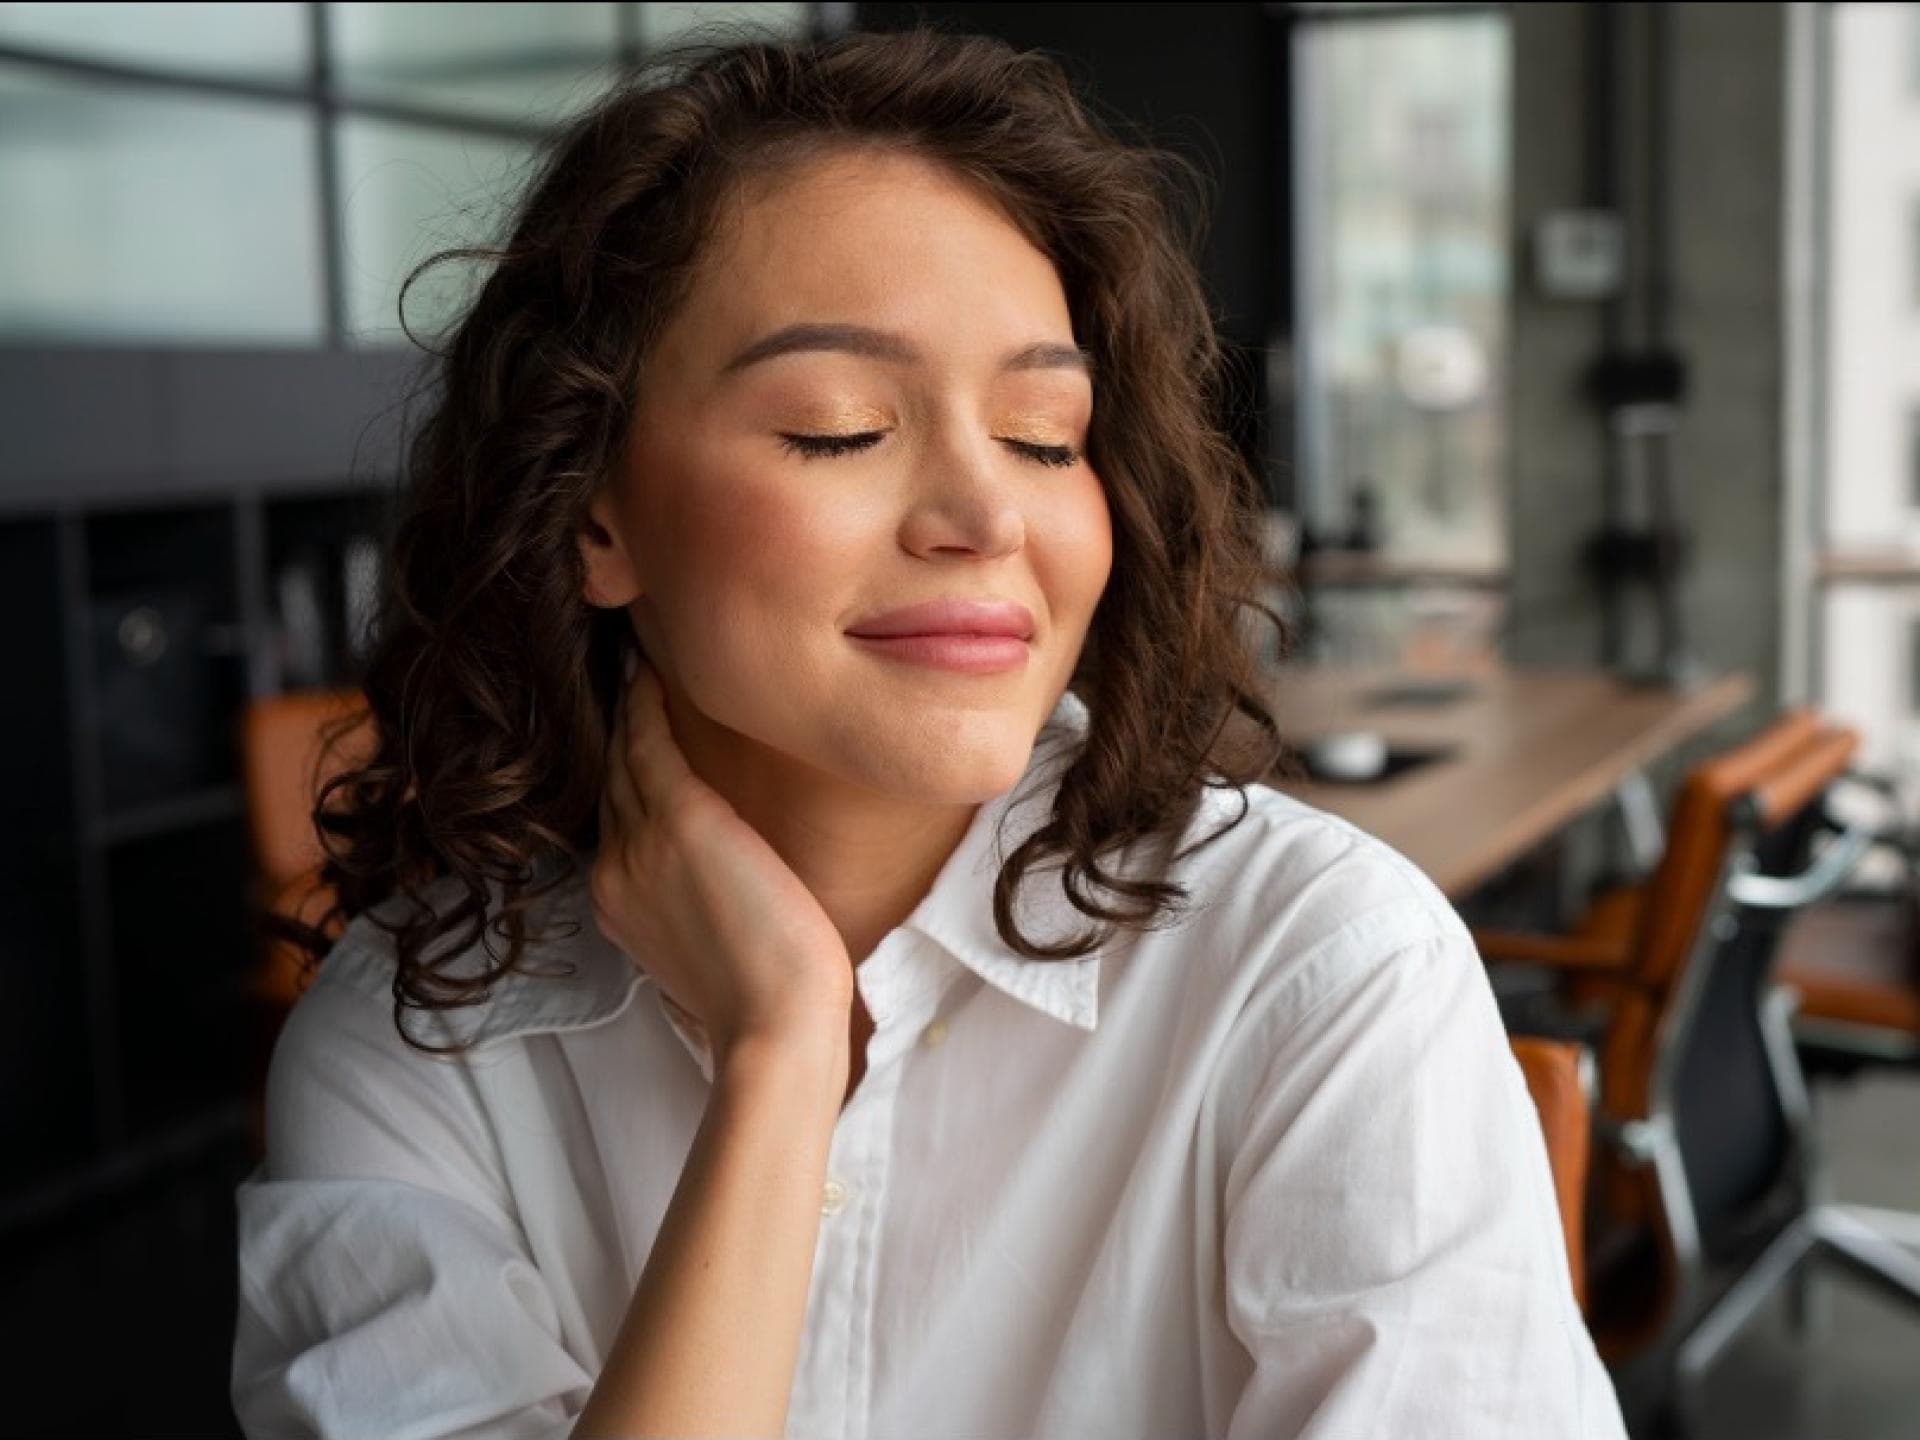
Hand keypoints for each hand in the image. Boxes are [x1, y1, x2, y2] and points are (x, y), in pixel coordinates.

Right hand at [591, 648, 853, 1069]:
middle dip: (611, 730)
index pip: (612, 819)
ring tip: (629, 658)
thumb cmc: (765, 997)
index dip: (616, 772)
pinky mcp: (680, 821)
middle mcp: (614, 869)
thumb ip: (691, 904)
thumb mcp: (707, 946)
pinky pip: (648, 742)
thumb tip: (711, 879)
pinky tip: (646, 668)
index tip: (623, 731)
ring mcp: (639, 844)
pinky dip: (644, 702)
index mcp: (618, 903)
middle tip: (616, 671)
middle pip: (608, 780)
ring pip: (621, 755)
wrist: (774, 1024)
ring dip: (623, 704)